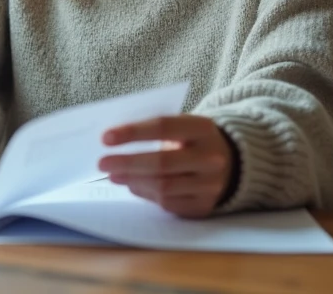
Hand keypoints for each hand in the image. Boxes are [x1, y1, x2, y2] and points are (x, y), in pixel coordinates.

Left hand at [98, 115, 236, 217]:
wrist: (230, 162)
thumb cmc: (191, 140)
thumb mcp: (182, 127)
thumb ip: (153, 129)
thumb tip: (114, 141)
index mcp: (202, 128)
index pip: (163, 126)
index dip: (132, 132)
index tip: (105, 138)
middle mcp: (211, 158)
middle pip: (162, 162)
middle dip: (127, 162)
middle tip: (102, 163)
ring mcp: (210, 184)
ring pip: (163, 186)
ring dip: (133, 181)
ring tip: (113, 175)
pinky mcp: (204, 206)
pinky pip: (168, 203)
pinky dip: (146, 193)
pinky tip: (133, 185)